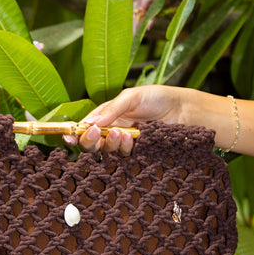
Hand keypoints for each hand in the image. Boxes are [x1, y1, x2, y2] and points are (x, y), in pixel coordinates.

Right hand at [65, 85, 185, 154]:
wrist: (184, 110)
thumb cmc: (158, 98)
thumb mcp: (131, 97)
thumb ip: (110, 109)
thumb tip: (90, 123)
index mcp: (108, 117)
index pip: (85, 128)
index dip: (75, 134)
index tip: (69, 137)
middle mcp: (114, 131)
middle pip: (92, 144)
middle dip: (89, 141)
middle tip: (94, 133)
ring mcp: (126, 144)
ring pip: (108, 152)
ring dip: (110, 143)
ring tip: (122, 132)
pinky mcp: (139, 154)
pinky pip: (125, 157)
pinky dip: (124, 149)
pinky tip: (133, 138)